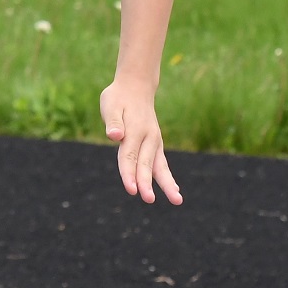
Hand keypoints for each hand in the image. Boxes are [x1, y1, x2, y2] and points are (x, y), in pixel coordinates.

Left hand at [100, 77, 181, 205]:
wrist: (135, 86)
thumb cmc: (118, 97)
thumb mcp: (110, 104)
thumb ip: (113, 122)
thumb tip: (114, 136)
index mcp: (135, 130)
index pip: (129, 155)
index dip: (128, 173)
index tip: (131, 189)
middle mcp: (148, 137)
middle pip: (145, 163)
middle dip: (146, 182)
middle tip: (148, 199)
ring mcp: (154, 141)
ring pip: (160, 165)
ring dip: (167, 183)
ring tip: (177, 201)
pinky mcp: (156, 144)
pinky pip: (162, 163)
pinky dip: (167, 177)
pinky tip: (175, 191)